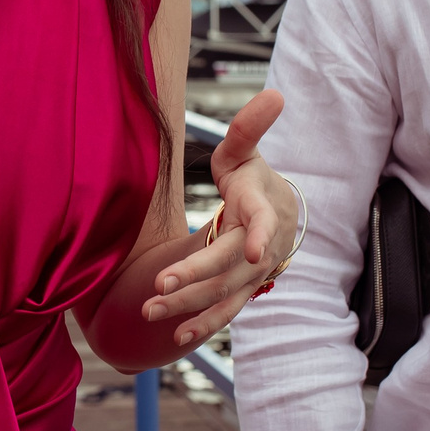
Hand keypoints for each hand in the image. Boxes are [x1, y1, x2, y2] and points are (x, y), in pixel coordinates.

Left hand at [141, 89, 296, 347]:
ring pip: (224, 294)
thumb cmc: (252, 179)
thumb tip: (274, 94)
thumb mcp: (245, 151)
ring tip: (151, 312)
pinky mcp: (243, 291)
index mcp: (263, 209)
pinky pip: (226, 311)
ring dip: (190, 307)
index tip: (252, 252)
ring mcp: (254, 274)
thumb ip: (249, 128)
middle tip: (159, 284)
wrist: (278, 217)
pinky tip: (176, 336)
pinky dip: (204, 324)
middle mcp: (262, 248)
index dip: (261, 238)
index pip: (265, 224)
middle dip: (196, 276)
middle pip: (230, 265)